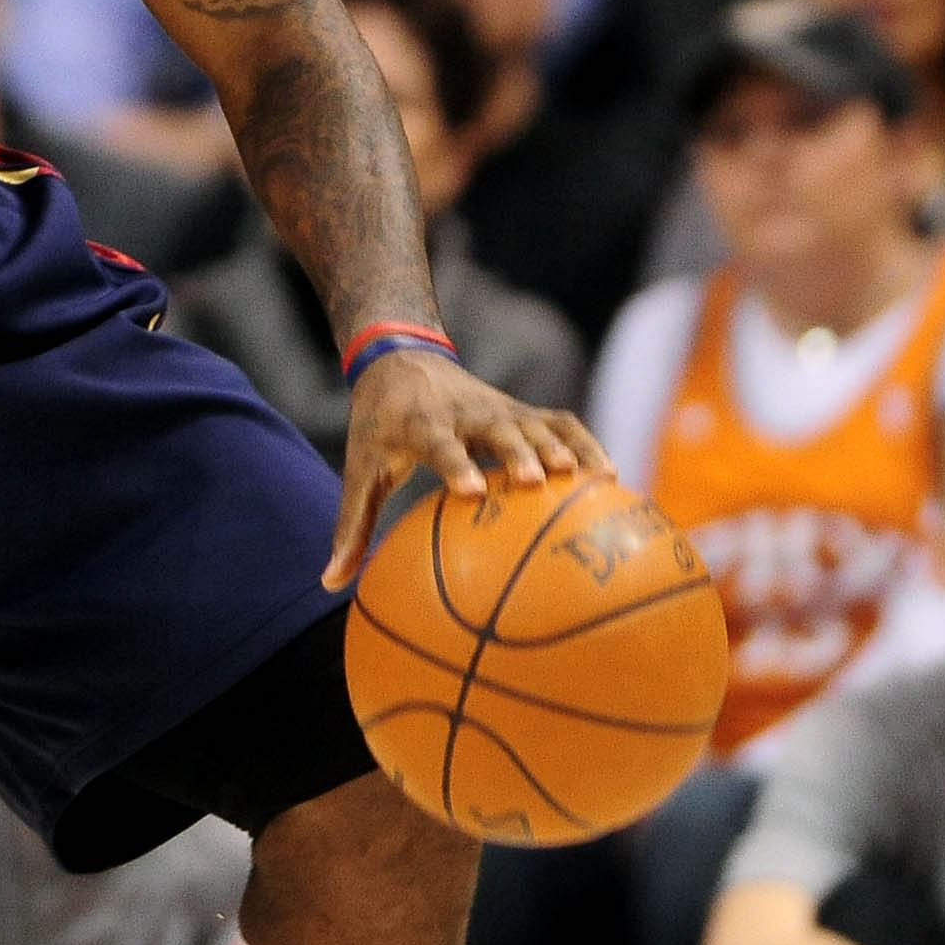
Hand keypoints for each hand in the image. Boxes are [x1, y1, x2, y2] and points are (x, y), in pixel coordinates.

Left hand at [323, 349, 605, 584]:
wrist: (401, 359)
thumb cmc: (380, 427)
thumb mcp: (360, 469)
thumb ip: (351, 525)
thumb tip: (329, 585)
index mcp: (422, 423)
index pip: (439, 442)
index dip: (455, 463)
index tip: (471, 491)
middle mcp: (466, 412)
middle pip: (497, 429)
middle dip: (517, 452)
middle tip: (538, 479)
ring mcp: (501, 408)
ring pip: (537, 422)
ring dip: (565, 446)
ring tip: (596, 478)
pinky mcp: (524, 411)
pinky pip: (562, 423)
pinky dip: (587, 443)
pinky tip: (615, 479)